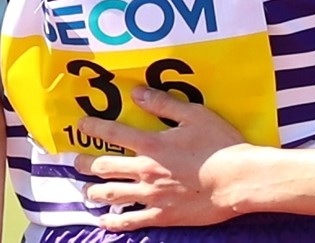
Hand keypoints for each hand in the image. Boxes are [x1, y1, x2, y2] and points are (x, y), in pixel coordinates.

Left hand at [73, 86, 255, 229]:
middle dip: (86, 164)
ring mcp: (152, 196)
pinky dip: (114, 223)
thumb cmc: (220, 146)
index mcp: (152, 144)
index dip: (93, 128)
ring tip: (86, 191)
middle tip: (77, 163)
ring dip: (94, 192)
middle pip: (105, 167)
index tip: (80, 126)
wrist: (237, 181)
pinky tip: (104, 222)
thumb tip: (137, 92)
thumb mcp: (195, 115)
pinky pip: (131, 221)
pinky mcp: (163, 215)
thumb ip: (164, 104)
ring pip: (112, 195)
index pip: (113, 134)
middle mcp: (145, 170)